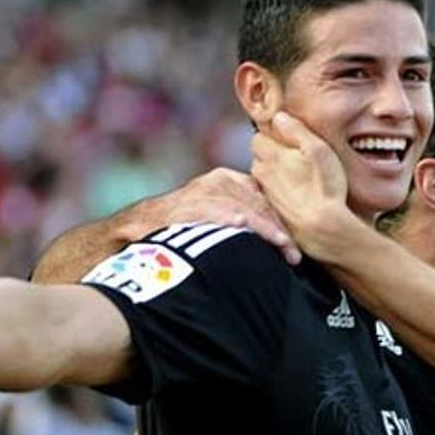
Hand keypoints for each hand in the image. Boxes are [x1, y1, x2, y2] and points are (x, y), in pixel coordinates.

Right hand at [141, 167, 300, 264]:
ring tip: (290, 255)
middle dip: (281, 229)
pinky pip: (239, 216)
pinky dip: (259, 229)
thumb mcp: (212, 211)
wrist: (139, 225)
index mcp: (227, 179)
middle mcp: (221, 181)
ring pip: (255, 210)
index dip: (279, 220)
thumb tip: (267, 235)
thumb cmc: (179, 224)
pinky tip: (274, 241)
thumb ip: (236, 215)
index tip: (292, 242)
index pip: (264, 197)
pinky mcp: (201, 205)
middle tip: (295, 255)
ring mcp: (210, 191)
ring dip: (275, 234)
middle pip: (263, 204)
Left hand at [251, 112, 350, 253]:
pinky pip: (273, 197)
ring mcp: (266, 195)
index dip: (273, 137)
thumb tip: (279, 116)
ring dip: (276, 176)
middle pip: (260, 158)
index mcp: (271, 156)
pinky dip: (282, 195)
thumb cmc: (324, 188)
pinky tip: (299, 199)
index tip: (289, 142)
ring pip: (265, 178)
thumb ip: (297, 130)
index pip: (258, 138)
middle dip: (272, 156)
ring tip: (299, 181)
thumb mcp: (319, 150)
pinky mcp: (272, 213)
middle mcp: (262, 175)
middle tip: (295, 160)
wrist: (322, 229)